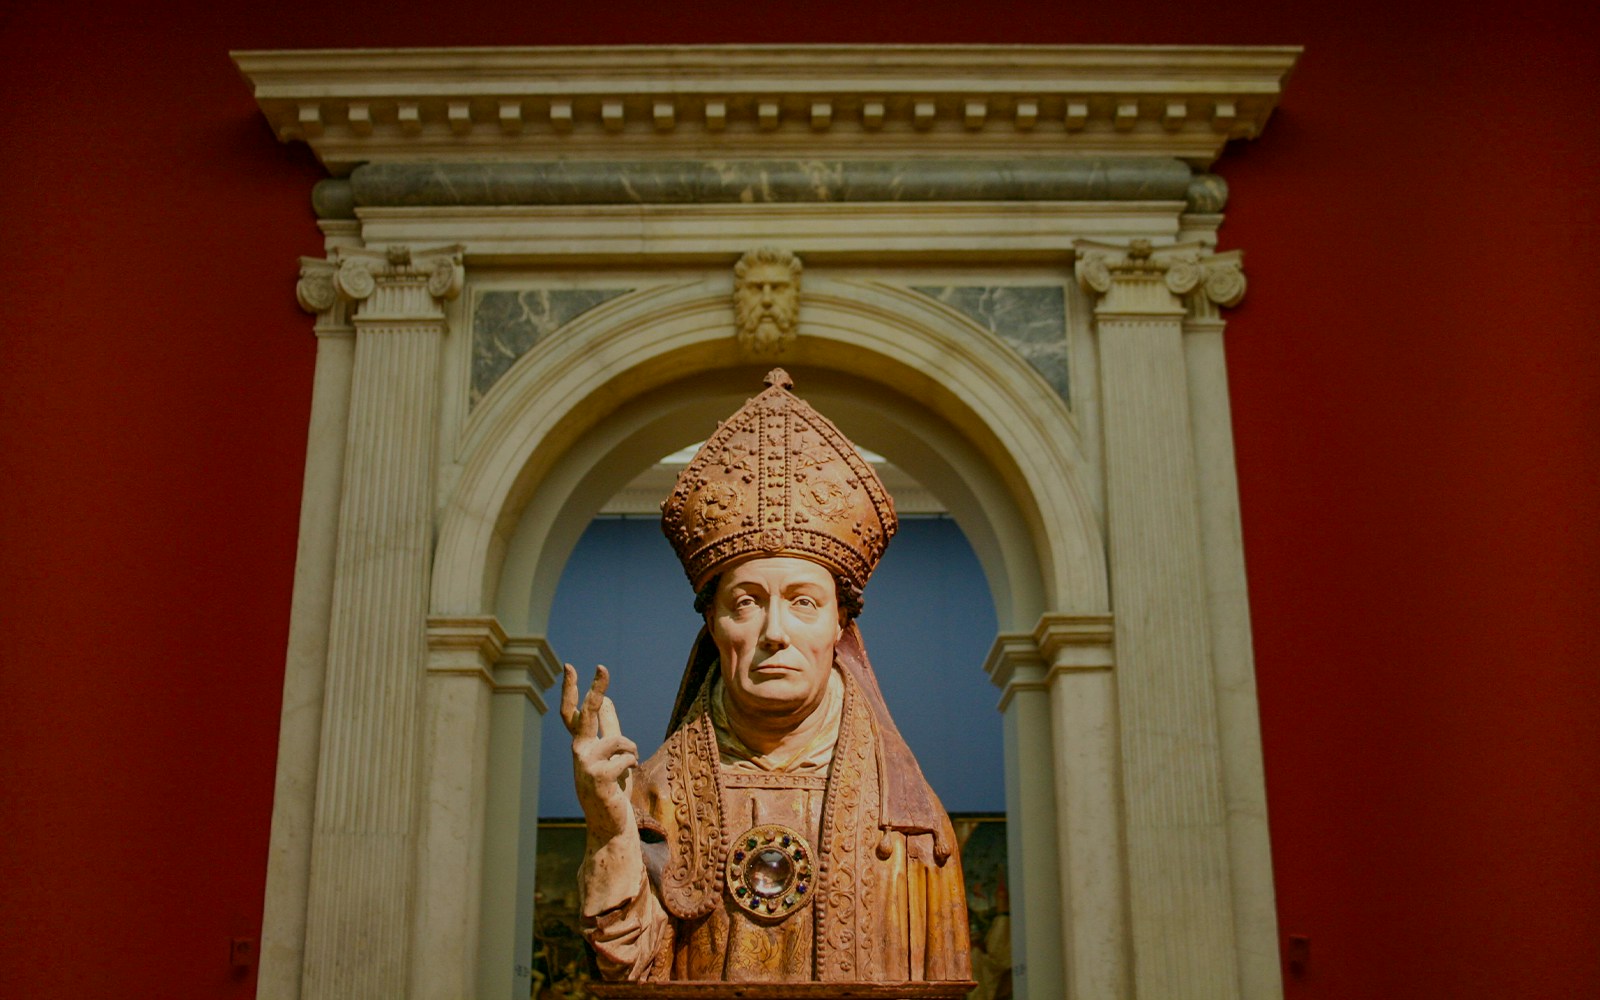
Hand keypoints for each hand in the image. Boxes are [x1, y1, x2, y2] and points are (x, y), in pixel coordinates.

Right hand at [561, 663, 636, 842]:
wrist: (611, 824)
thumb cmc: (612, 788)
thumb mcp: (612, 753)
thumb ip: (608, 726)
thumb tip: (605, 698)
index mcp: (582, 744)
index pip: (573, 713)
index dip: (572, 690)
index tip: (570, 667)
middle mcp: (579, 751)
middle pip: (588, 714)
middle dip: (596, 689)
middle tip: (602, 667)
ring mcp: (585, 765)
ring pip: (619, 740)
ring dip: (632, 751)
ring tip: (629, 766)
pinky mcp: (596, 777)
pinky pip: (625, 758)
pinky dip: (631, 765)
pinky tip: (625, 779)